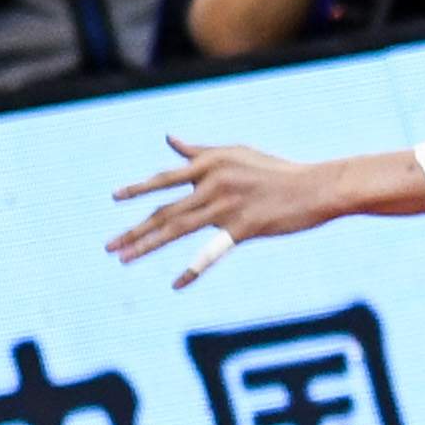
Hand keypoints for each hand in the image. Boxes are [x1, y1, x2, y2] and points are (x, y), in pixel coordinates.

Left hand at [110, 138, 355, 284]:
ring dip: (147, 245)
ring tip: (123, 259)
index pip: (166, 178)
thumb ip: (200, 152)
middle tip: (109, 246)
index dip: (139, 189)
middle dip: (134, 230)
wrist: (315, 187)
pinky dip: (193, 269)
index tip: (115, 198)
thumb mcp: (236, 154)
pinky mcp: (242, 228)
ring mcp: (226, 206)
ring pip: (177, 229)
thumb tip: (170, 139)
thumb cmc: (275, 170)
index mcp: (211, 162)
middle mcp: (214, 182)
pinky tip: (175, 284)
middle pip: (165, 210)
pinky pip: (211, 252)